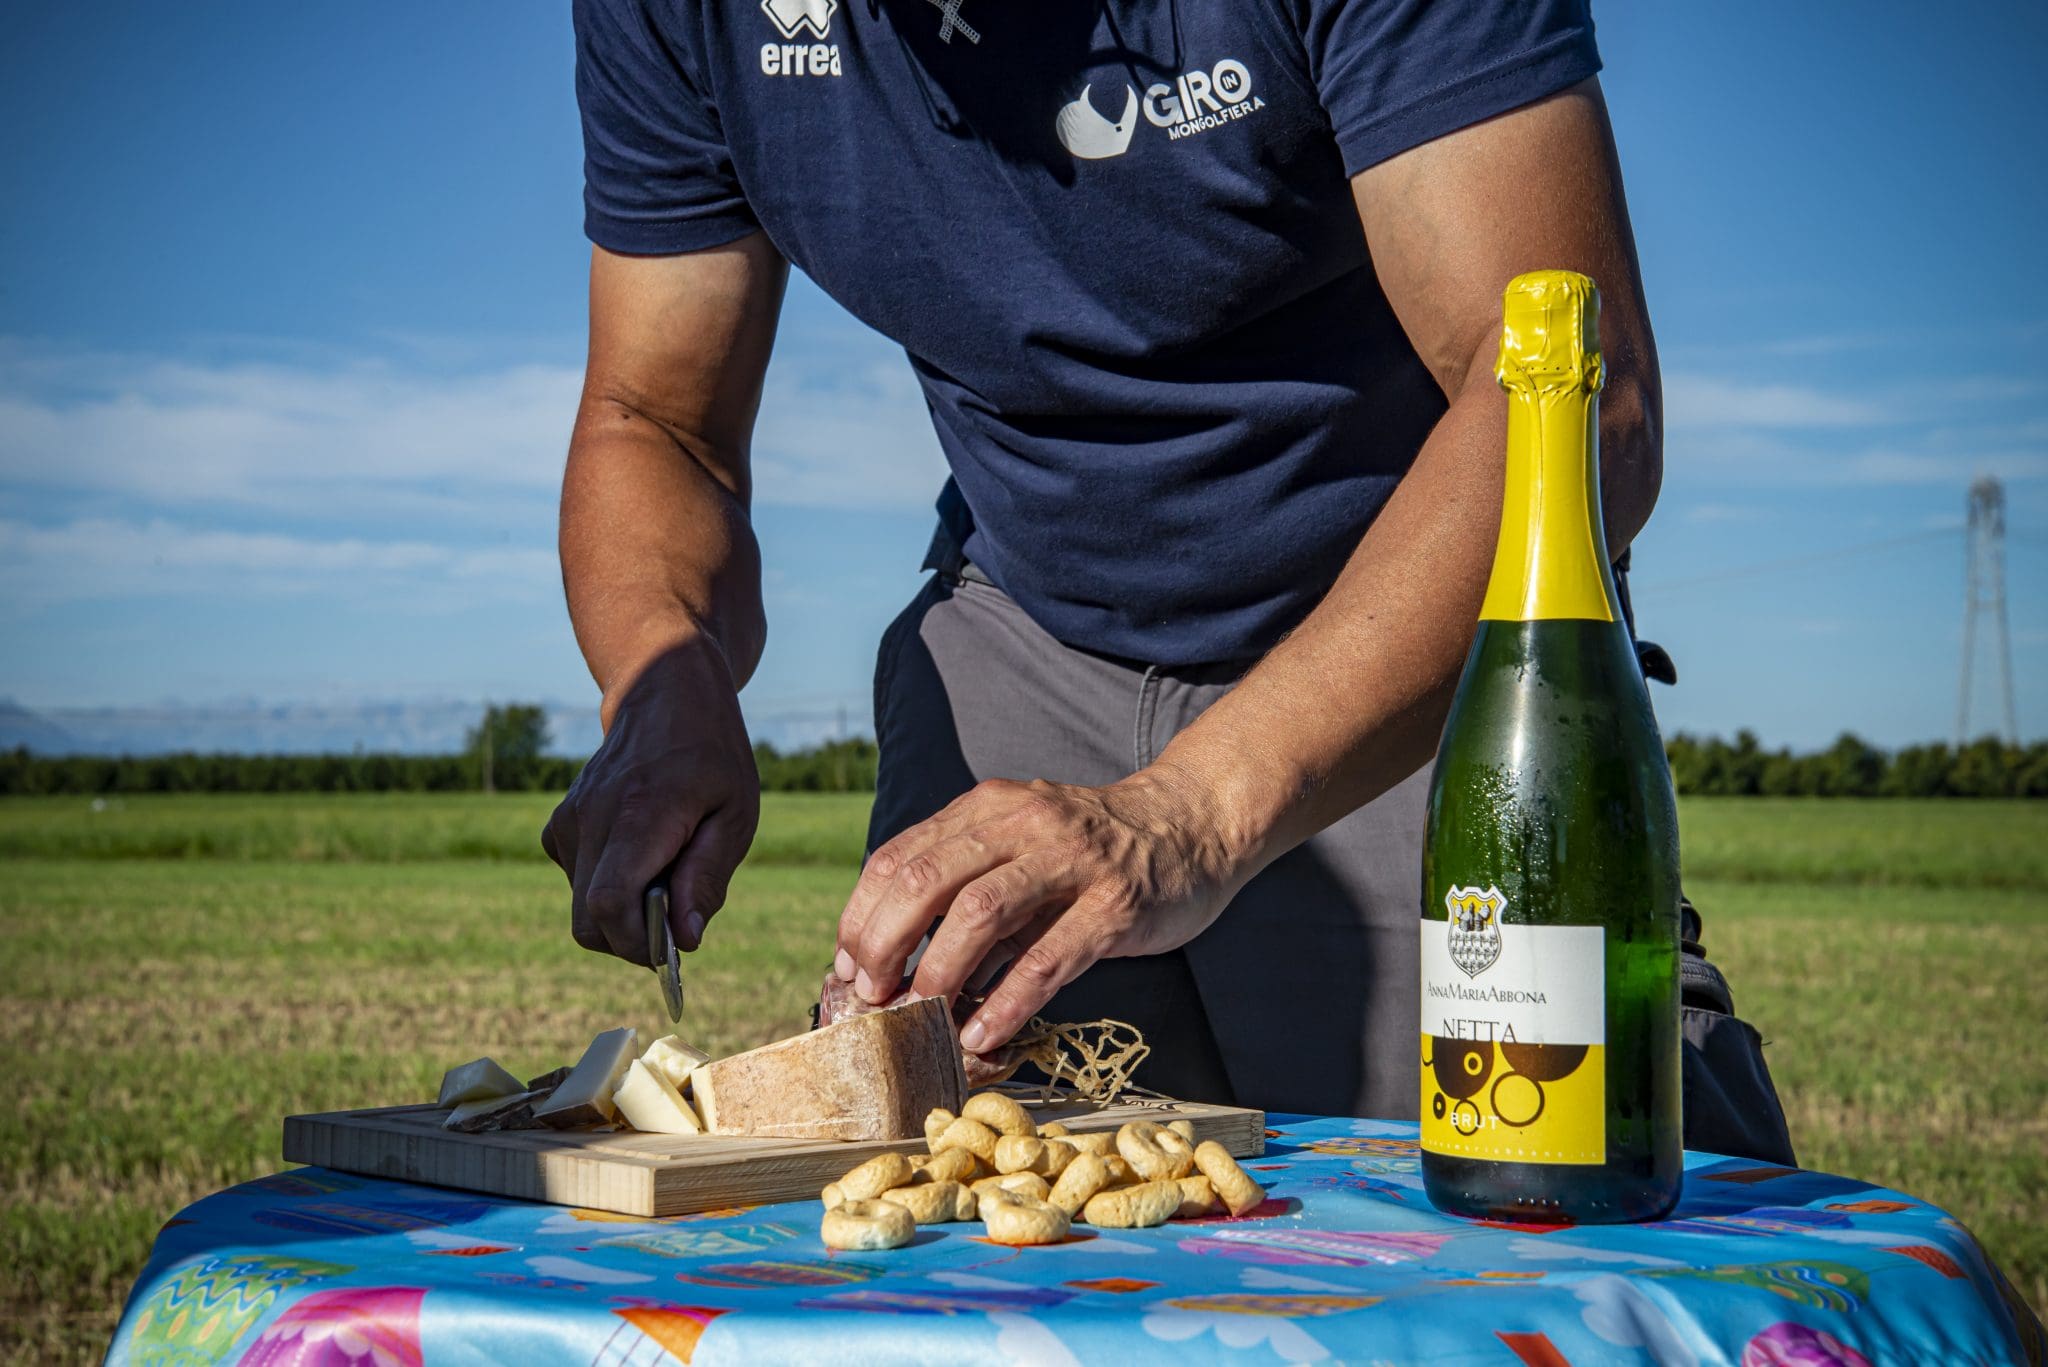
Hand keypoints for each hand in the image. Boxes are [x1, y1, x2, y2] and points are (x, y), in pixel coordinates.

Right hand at [542, 634, 759, 963]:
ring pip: (582, 909)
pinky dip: (608, 891)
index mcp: (639, 814)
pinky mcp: (558, 827)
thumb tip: (685, 940)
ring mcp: (567, 822)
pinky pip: (577, 884)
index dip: (637, 941)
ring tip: (666, 872)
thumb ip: (707, 878)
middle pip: (588, 921)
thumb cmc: (712, 756)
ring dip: (624, 914)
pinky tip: (641, 858)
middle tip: (675, 919)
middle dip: (631, 940)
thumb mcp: (735, 814)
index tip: (674, 943)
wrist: (665, 694)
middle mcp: (590, 819)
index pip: (608, 904)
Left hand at [833, 767, 1248, 1053]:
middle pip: (926, 880)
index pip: (899, 857)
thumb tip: (895, 958)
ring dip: (938, 974)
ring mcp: (1071, 862)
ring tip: (922, 1018)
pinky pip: (1048, 959)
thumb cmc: (1094, 851)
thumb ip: (967, 887)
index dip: (861, 916)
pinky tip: (983, 1034)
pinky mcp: (1115, 905)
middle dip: (884, 944)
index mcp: (987, 808)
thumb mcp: (1021, 845)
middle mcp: (1023, 823)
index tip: (848, 967)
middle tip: (873, 996)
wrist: (1192, 826)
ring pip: (979, 914)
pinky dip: (1005, 1002)